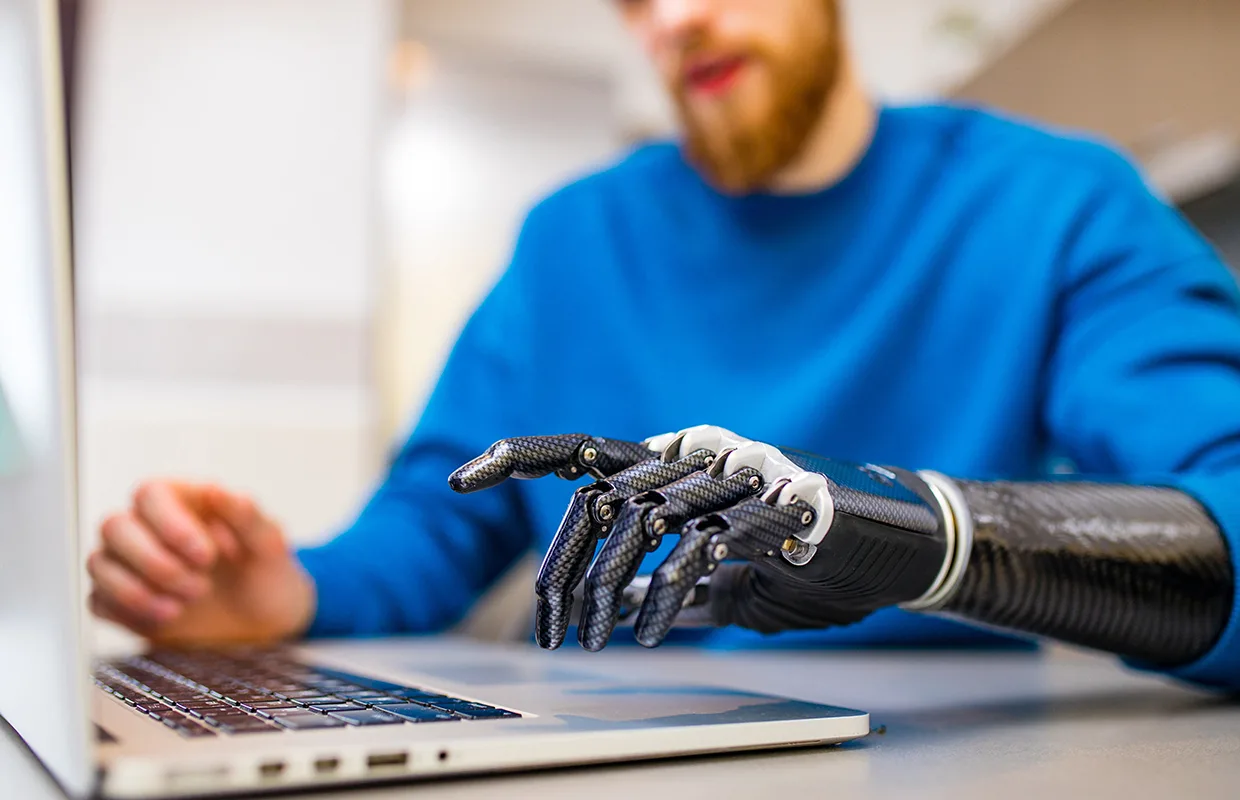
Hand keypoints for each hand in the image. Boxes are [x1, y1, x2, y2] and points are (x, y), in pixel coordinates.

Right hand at [86, 481, 314, 644]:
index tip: (206, 556)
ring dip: (137, 590)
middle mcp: (148, 526)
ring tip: (182, 607)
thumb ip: (246, 515)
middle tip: (200, 588)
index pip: (150, 493)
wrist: (266, 619)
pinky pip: (97, 601)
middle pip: (114, 526)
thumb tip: (215, 489)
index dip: (171, 524)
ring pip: (99, 563)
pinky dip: (126, 612)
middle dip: (155, 563)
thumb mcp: (269, 544)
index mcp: (183, 501)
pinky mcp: (121, 601)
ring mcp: (130, 564)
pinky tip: (165, 619)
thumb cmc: (266, 571)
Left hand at [450, 426, 953, 650]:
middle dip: (560, 567)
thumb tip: (615, 608)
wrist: (904, 546)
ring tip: (587, 640)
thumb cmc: (815, 560)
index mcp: (680, 467)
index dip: (519, 456)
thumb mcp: (731, 581)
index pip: (585, 450)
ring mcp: (733, 476)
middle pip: (596, 495)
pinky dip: (664, 596)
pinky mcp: (768, 503)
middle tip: (549, 628)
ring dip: (602, 587)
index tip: (464, 478)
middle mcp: (698, 458)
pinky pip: (692, 548)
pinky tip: (654, 632)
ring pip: (634, 518)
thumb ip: (675, 584)